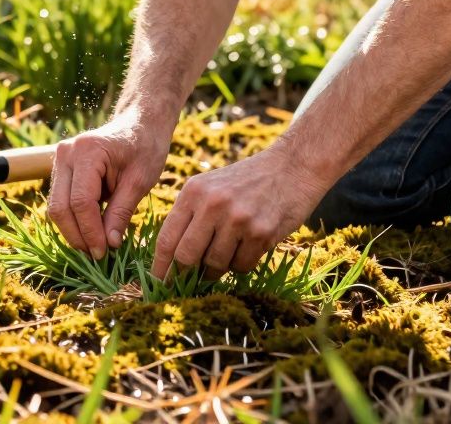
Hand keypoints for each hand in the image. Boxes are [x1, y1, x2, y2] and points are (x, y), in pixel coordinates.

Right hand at [48, 112, 172, 259]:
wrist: (139, 124)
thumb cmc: (145, 148)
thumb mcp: (140, 181)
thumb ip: (121, 213)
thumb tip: (108, 245)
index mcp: (88, 151)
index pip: (81, 202)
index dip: (90, 231)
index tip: (105, 252)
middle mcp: (66, 153)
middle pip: (60, 207)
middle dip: (77, 235)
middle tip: (97, 256)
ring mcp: (59, 159)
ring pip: (56, 207)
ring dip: (73, 230)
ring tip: (95, 247)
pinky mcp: (60, 168)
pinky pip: (60, 200)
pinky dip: (73, 219)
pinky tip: (90, 232)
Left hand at [150, 149, 330, 278]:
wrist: (292, 166)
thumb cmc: (246, 181)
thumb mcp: (210, 187)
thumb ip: (190, 217)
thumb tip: (171, 262)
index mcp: (193, 192)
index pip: (167, 238)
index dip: (160, 267)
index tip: (158, 284)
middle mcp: (212, 204)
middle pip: (186, 258)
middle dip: (185, 275)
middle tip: (190, 282)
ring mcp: (238, 219)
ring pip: (215, 265)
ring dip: (218, 268)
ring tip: (229, 249)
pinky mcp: (262, 232)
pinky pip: (241, 266)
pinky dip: (242, 263)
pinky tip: (249, 245)